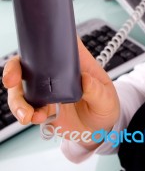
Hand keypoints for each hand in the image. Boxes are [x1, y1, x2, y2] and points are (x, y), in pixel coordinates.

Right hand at [2, 37, 119, 148]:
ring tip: (28, 115)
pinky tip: (34, 118)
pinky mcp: (40, 106)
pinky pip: (25, 107)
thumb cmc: (104, 105)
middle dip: (13, 69)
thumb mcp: (107, 97)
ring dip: (18, 100)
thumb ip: (97, 90)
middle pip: (28, 63)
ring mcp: (45, 89)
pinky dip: (24, 114)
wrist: (98, 131)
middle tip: (11, 81)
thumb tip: (85, 80)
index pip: (55, 42)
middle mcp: (55, 72)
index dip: (40, 39)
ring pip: (21, 88)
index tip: (30, 45)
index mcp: (72, 60)